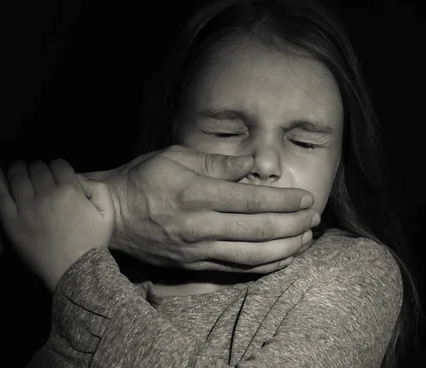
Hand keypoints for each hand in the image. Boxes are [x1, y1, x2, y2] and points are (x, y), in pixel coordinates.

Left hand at [0, 159, 113, 291]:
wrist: (74, 271)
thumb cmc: (93, 243)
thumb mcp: (108, 213)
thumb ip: (99, 188)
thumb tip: (79, 178)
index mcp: (70, 191)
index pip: (59, 164)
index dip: (58, 166)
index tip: (57, 173)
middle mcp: (47, 195)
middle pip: (38, 168)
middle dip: (39, 167)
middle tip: (38, 173)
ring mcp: (26, 207)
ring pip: (18, 176)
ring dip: (19, 168)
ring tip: (19, 169)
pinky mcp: (11, 221)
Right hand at [85, 145, 319, 273]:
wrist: (111, 216)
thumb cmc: (142, 180)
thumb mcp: (175, 157)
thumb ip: (217, 163)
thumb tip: (252, 165)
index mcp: (197, 194)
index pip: (252, 201)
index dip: (284, 201)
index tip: (306, 197)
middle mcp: (201, 226)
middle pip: (258, 230)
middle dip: (293, 224)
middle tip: (314, 217)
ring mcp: (198, 249)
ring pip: (252, 255)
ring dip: (285, 248)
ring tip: (306, 238)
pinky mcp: (195, 264)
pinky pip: (236, 269)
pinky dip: (264, 266)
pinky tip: (283, 259)